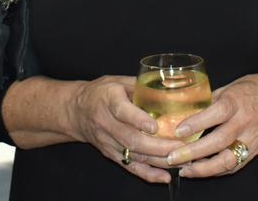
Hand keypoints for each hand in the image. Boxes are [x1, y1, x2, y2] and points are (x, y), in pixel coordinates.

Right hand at [67, 75, 182, 183]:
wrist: (76, 111)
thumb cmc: (101, 93)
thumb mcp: (118, 81)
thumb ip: (140, 85)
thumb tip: (169, 87)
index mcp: (109, 100)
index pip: (122, 111)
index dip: (138, 120)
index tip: (155, 127)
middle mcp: (107, 123)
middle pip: (132, 139)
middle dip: (158, 146)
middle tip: (181, 147)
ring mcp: (108, 142)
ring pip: (134, 155)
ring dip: (159, 160)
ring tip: (182, 161)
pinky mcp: (111, 154)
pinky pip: (130, 166)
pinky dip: (148, 174)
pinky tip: (165, 177)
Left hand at [164, 72, 257, 178]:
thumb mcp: (233, 86)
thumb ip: (211, 100)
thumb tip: (186, 109)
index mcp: (238, 101)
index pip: (216, 113)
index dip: (196, 123)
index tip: (177, 131)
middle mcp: (245, 121)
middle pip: (218, 140)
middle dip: (193, 152)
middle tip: (172, 157)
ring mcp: (251, 139)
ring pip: (227, 159)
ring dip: (203, 168)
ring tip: (184, 170)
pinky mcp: (255, 151)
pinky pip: (234, 165)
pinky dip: (216, 171)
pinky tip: (200, 171)